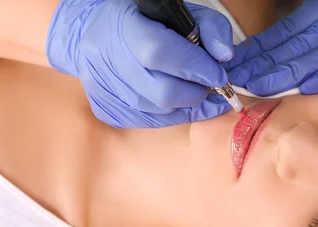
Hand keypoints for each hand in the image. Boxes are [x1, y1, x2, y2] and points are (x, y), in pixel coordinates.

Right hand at [47, 0, 234, 127]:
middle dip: (195, 92)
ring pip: (159, 112)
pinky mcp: (107, 111)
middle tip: (206, 85)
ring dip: (184, 104)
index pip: (159, 52)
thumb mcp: (179, 13)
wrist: (92, 34)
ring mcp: (102, 89)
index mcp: (122, 26)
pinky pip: (149, 122)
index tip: (219, 75)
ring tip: (190, 88)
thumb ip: (209, 28)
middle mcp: (105, 60)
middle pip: (162, 92)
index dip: (195, 67)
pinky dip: (171, 114)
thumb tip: (225, 56)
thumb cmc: (145, 21)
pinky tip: (174, 99)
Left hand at [224, 0, 317, 99]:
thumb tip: (254, 66)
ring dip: (286, 73)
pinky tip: (304, 88)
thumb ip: (296, 51)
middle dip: (264, 63)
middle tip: (238, 79)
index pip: (284, 31)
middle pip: (296, 42)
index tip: (234, 66)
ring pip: (316, 55)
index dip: (257, 50)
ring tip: (260, 86)